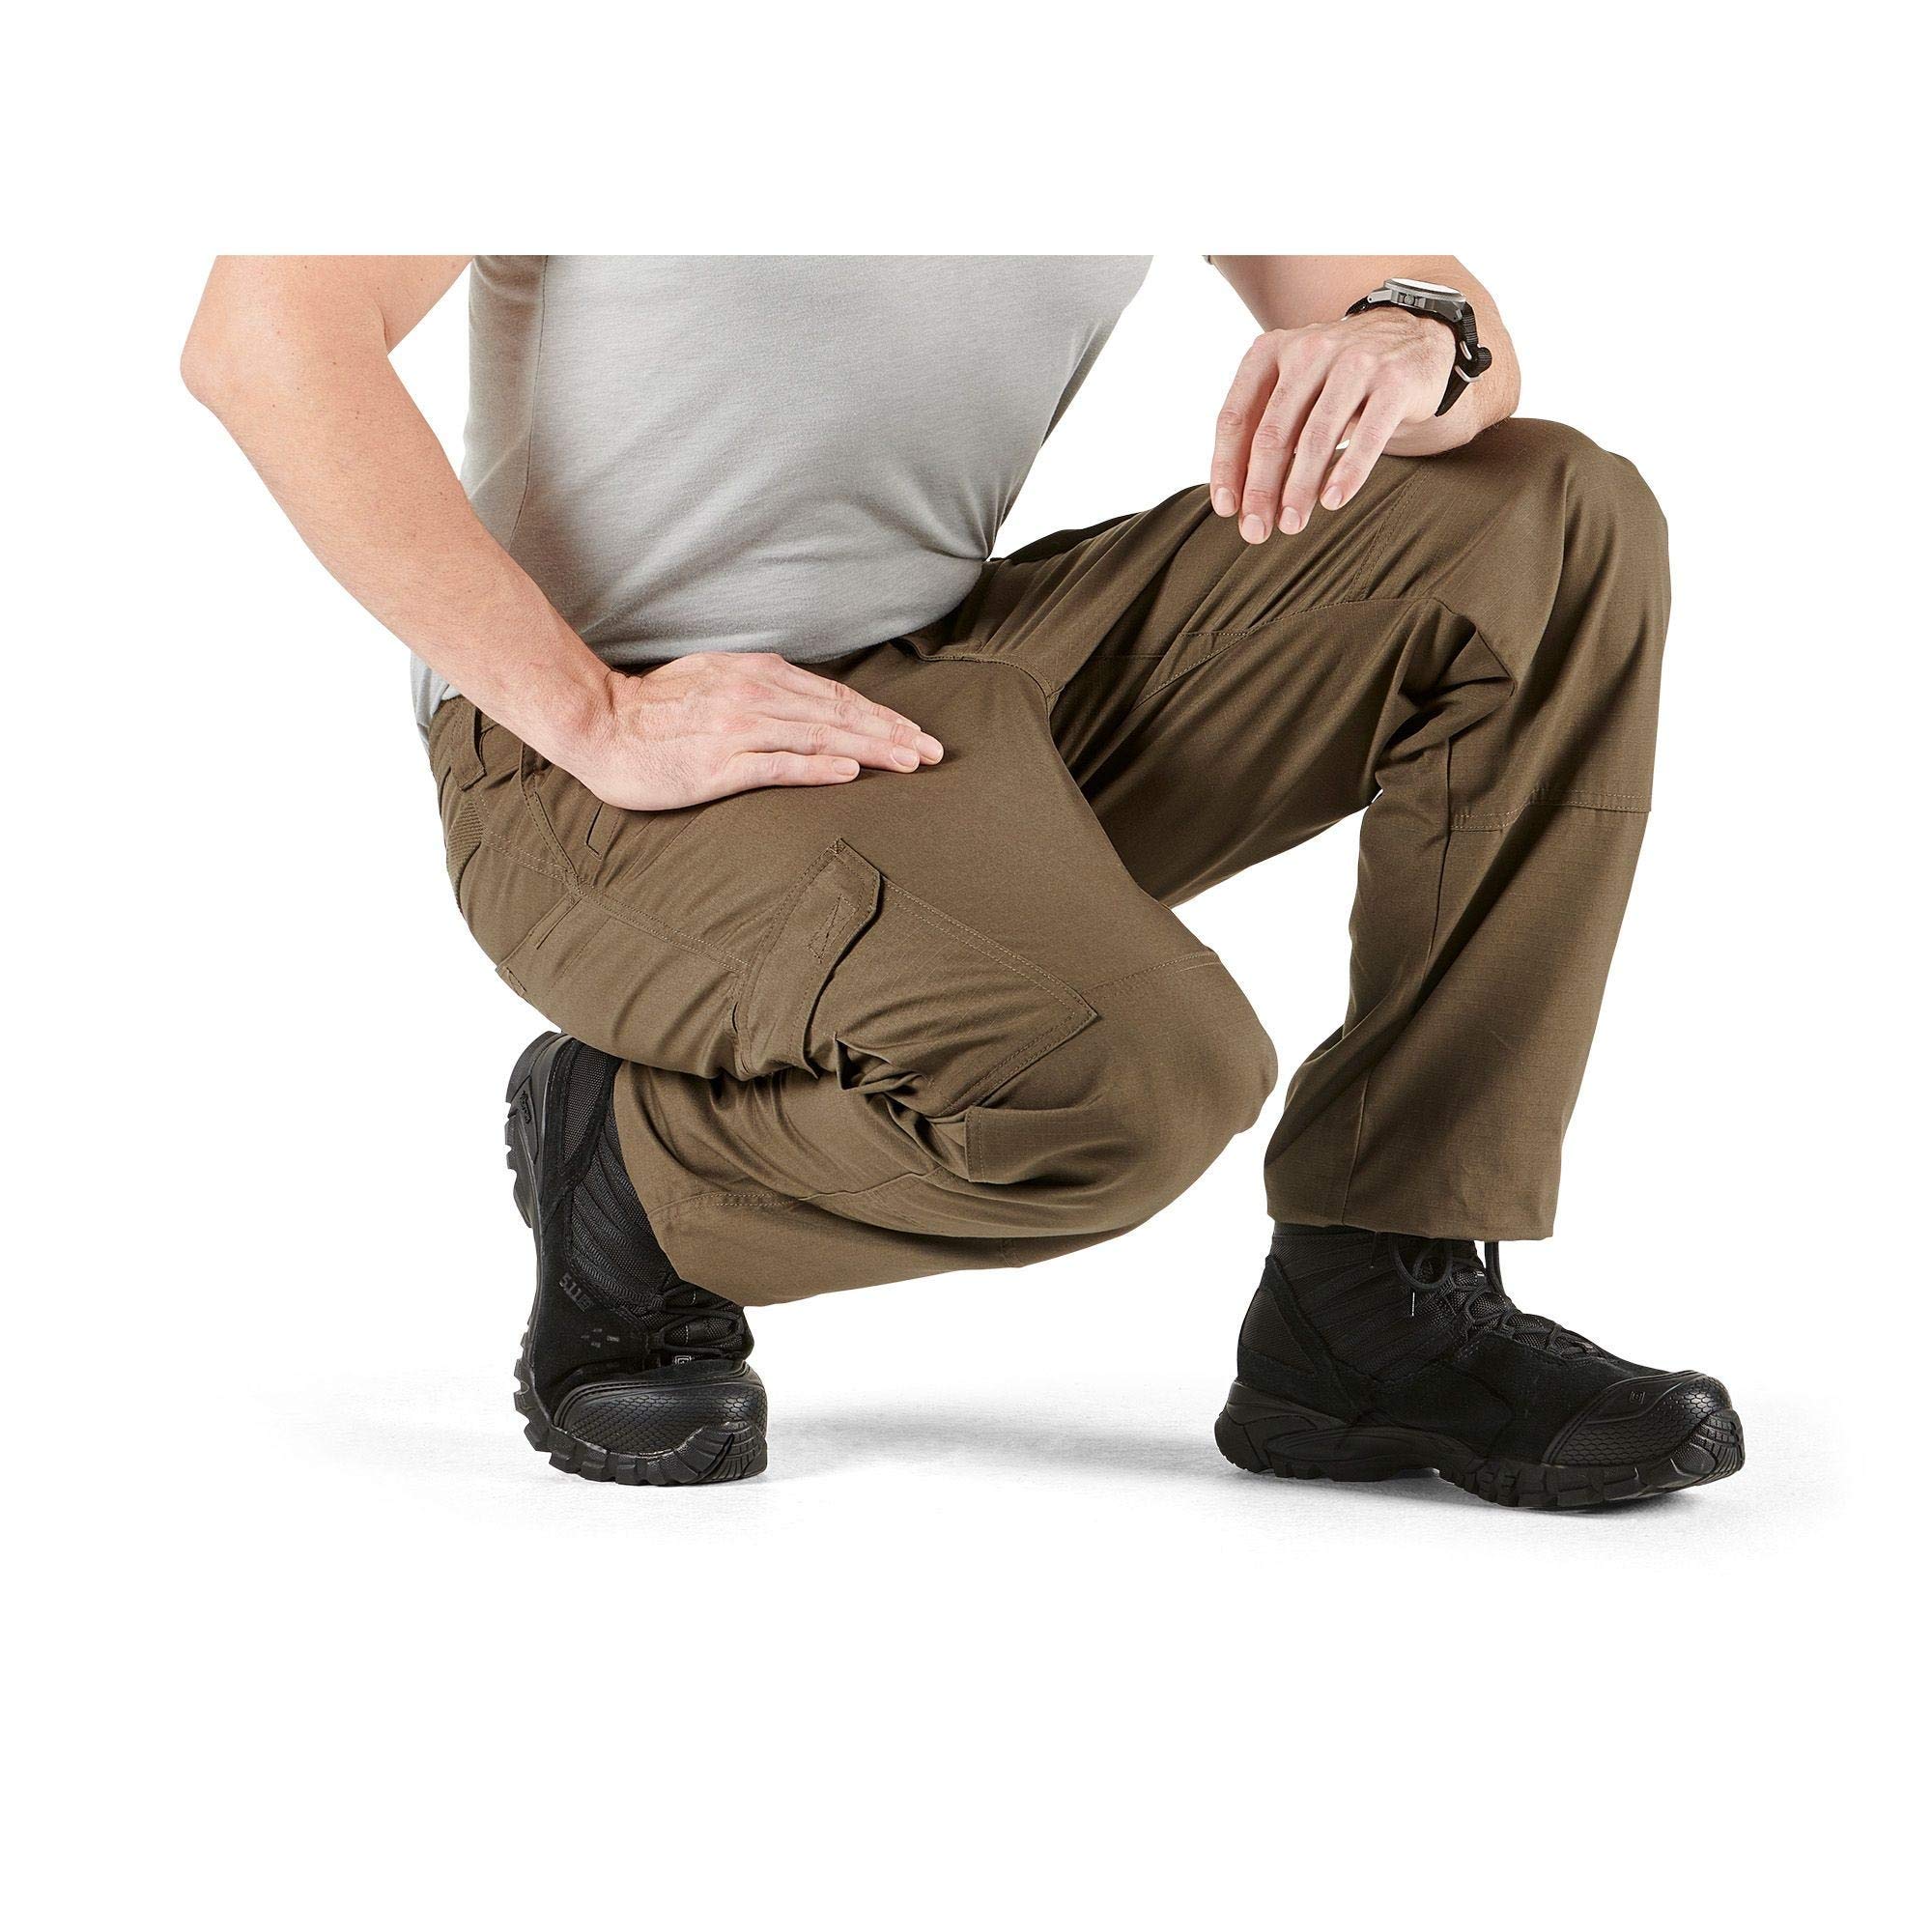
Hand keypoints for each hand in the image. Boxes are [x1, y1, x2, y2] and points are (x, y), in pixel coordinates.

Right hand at [563, 654, 944, 810]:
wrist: (599, 724)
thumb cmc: (657, 710)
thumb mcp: (717, 680)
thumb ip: (763, 687)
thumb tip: (811, 702)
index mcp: (758, 673)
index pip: (835, 697)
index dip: (881, 716)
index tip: (916, 734)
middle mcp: (755, 695)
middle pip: (838, 716)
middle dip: (891, 733)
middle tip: (933, 753)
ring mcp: (738, 729)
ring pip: (819, 737)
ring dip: (869, 750)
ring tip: (909, 762)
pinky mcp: (719, 763)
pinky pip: (778, 764)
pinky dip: (817, 767)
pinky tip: (850, 773)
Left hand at [1210, 309, 1455, 540]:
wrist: (1414, 340)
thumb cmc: (1338, 380)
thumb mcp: (1294, 390)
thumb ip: (1265, 431)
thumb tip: (1240, 504)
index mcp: (1271, 351)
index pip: (1236, 417)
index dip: (1227, 467)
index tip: (1226, 509)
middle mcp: (1310, 349)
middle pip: (1273, 433)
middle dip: (1261, 489)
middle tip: (1256, 532)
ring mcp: (1355, 362)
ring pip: (1316, 437)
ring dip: (1300, 489)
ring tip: (1291, 525)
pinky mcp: (1395, 380)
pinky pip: (1368, 436)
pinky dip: (1348, 473)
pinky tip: (1333, 501)